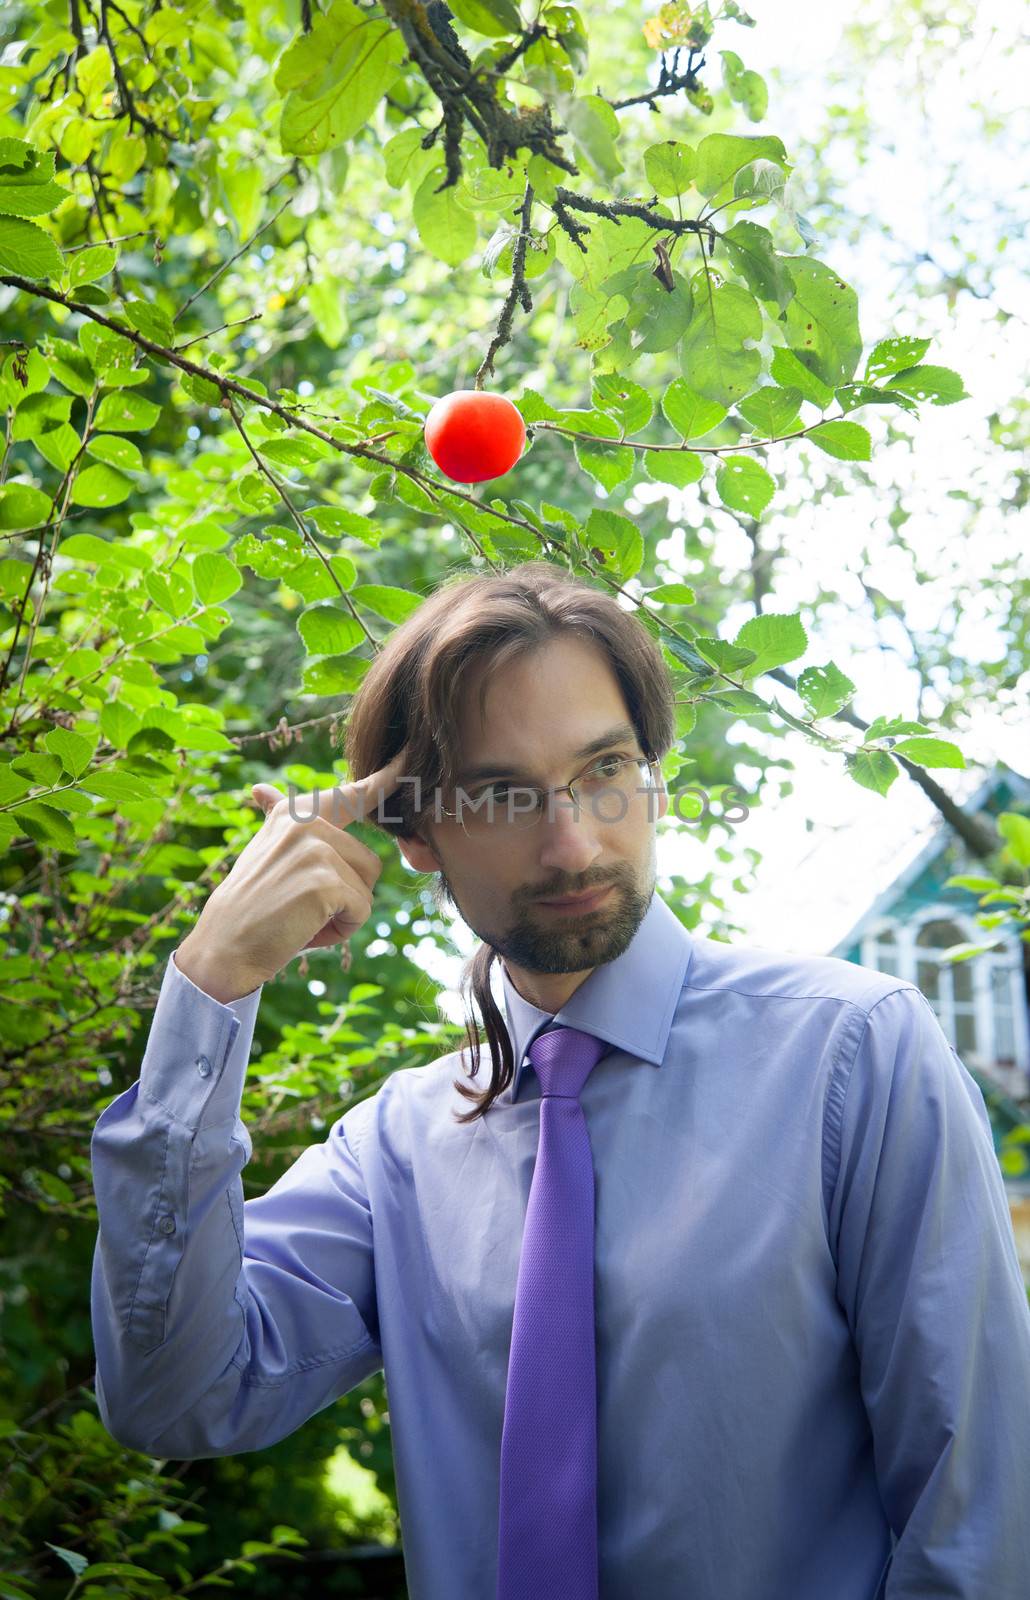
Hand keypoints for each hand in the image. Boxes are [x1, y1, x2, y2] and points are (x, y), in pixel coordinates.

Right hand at [178, 746, 412, 994]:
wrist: (223, 948)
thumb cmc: (250, 907)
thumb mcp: (264, 854)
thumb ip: (275, 821)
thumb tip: (259, 789)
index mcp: (294, 815)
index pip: (350, 795)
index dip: (385, 778)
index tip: (407, 756)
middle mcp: (305, 823)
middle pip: (368, 862)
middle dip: (345, 895)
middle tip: (300, 907)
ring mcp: (316, 850)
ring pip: (367, 887)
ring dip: (345, 913)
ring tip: (302, 918)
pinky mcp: (325, 881)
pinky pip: (362, 910)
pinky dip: (341, 930)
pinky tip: (306, 931)